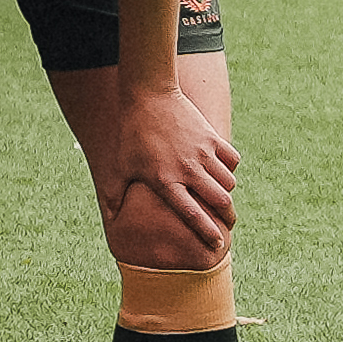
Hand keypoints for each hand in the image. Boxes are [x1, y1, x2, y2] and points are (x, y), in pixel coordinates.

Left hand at [108, 82, 239, 264]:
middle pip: (221, 202)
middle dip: (228, 218)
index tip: (216, 246)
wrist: (148, 96)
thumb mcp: (119, 165)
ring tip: (220, 197)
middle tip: (227, 224)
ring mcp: (203, 153)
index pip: (193, 215)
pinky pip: (232, 160)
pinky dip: (230, 168)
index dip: (207, 233)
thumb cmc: (131, 134)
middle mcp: (188, 169)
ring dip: (226, 193)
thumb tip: (110, 218)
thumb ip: (114, 194)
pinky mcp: (212, 138)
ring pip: (229, 183)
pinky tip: (221, 170)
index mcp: (166, 180)